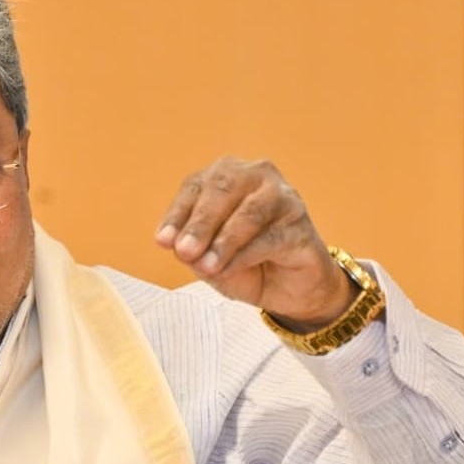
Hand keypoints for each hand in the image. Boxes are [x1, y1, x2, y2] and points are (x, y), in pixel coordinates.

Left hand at [154, 156, 354, 332]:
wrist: (288, 288)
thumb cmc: (244, 263)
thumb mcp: (208, 259)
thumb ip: (194, 250)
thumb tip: (181, 246)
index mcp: (226, 176)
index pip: (196, 186)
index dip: (177, 214)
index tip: (163, 241)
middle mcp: (256, 176)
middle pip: (224, 190)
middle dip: (200, 223)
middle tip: (184, 252)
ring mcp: (282, 196)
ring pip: (249, 212)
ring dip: (223, 241)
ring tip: (206, 266)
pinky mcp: (300, 223)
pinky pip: (269, 237)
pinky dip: (244, 255)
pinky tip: (228, 269)